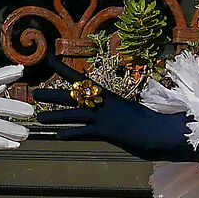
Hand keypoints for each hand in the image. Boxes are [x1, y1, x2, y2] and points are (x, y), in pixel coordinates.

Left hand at [32, 63, 198, 161]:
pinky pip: (87, 132)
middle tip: (35, 92)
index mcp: (109, 96)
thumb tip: (104, 110)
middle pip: (74, 96)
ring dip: (56, 116)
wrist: (164, 131)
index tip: (49, 60)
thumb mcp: (128, 114)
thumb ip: (114, 111)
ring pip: (76, 114)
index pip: (82, 79)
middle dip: (54, 94)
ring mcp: (106, 117)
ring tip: (39, 117)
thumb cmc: (149, 123)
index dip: (64, 69)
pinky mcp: (109, 132)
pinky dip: (72, 134)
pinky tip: (58, 137)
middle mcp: (105, 104)